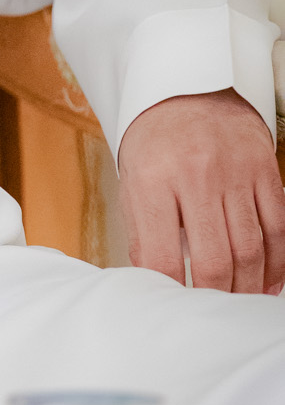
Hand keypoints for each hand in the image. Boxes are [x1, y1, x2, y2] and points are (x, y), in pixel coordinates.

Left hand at [118, 88, 284, 294]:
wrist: (185, 90)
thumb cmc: (154, 146)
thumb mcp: (134, 185)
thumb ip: (144, 235)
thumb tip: (154, 285)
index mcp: (153, 181)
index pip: (162, 255)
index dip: (171, 292)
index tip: (176, 310)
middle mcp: (196, 176)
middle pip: (216, 258)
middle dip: (216, 296)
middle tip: (213, 314)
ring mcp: (235, 172)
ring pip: (251, 248)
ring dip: (248, 286)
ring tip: (239, 303)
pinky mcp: (264, 169)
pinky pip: (279, 226)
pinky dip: (278, 262)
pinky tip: (268, 282)